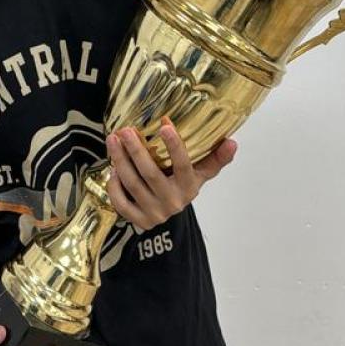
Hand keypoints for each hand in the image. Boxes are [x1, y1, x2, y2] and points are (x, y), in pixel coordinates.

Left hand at [106, 117, 237, 228]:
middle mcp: (172, 202)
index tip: (165, 124)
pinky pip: (121, 203)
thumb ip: (216, 158)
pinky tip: (111, 168)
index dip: (174, 146)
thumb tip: (233, 142)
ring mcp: (154, 213)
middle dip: (136, 150)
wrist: (171, 220)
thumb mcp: (201, 174)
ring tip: (113, 140)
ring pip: (132, 185)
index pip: (183, 166)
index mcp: (188, 187)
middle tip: (125, 130)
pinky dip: (114, 186)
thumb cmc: (183, 186)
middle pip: (150, 173)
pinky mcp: (138, 221)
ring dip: (120, 161)